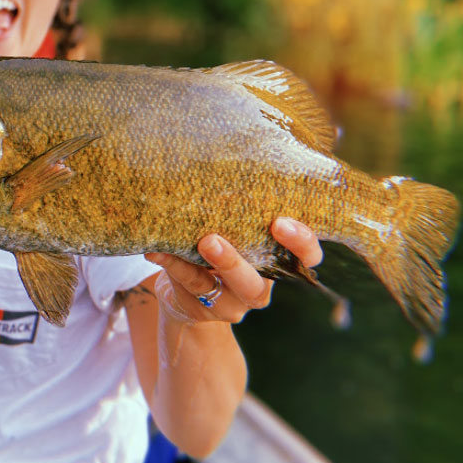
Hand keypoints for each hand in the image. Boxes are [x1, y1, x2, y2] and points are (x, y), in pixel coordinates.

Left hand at [146, 218, 322, 324]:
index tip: (281, 222)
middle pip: (258, 284)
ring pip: (226, 290)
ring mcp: (232, 303)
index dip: (302, 243)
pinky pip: (190, 284)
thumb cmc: (217, 243)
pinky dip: (173, 263)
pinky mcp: (204, 307)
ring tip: (198, 242)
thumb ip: (238, 207)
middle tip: (213, 238)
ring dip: (210, 265)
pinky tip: (156, 249)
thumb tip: (224, 154)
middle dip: (237, 262)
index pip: (306, 257)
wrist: (187, 290)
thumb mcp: (233, 225)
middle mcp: (259, 287)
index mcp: (277, 261)